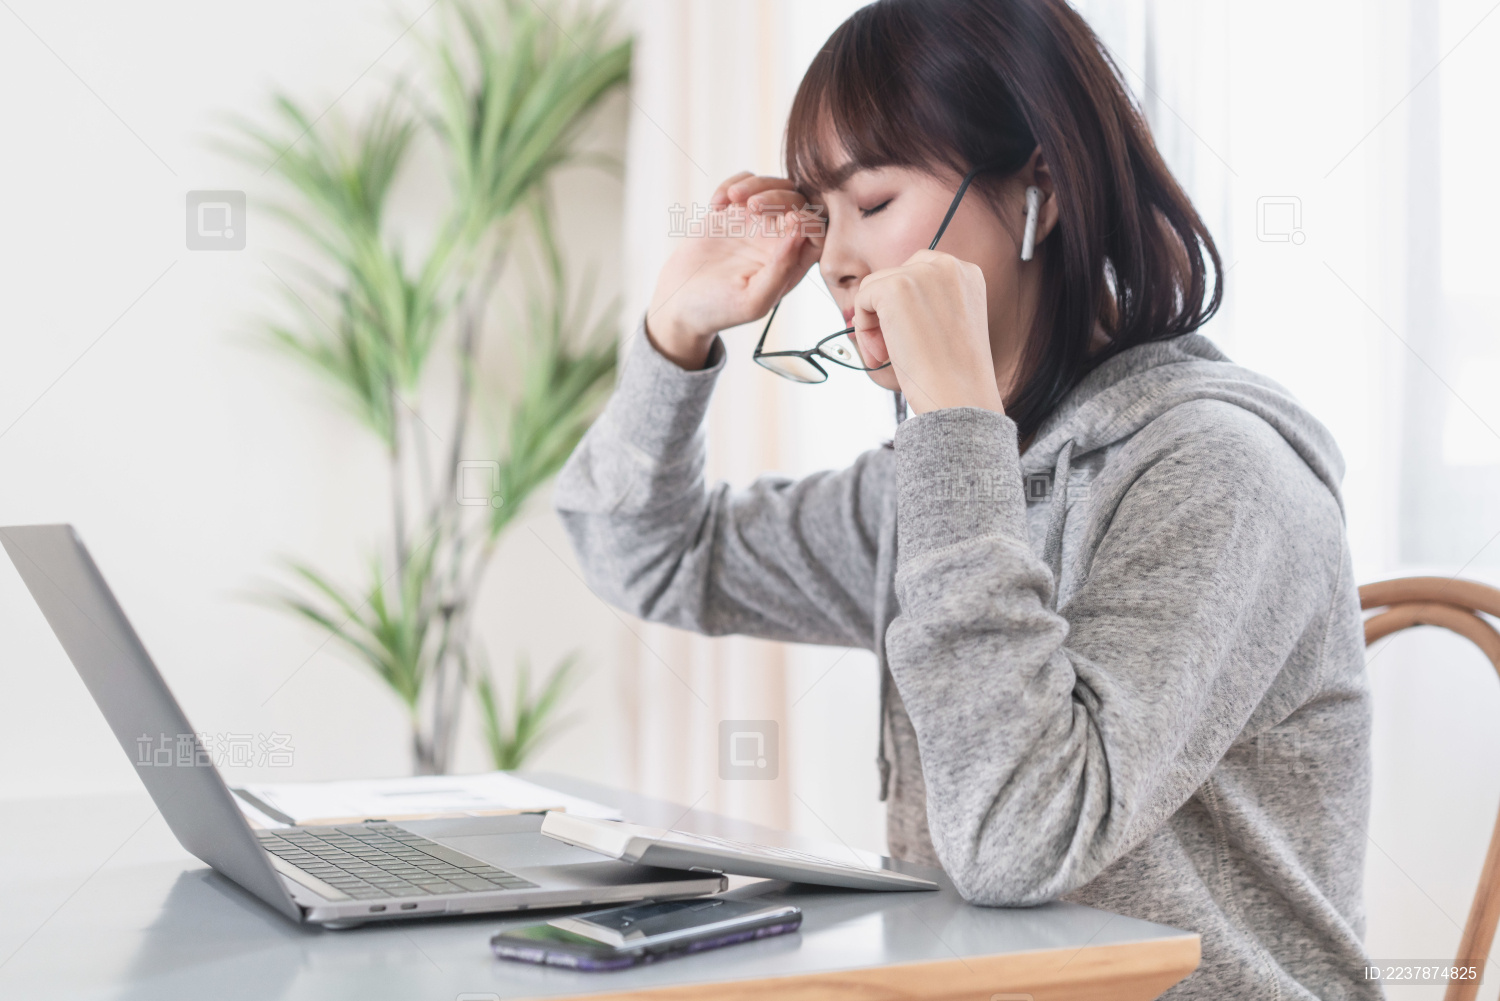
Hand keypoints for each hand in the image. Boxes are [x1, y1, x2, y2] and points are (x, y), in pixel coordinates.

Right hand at [646, 171, 821, 368]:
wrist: (680, 304)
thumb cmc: (719, 310)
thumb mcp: (753, 301)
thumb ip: (781, 271)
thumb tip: (799, 233)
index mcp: (792, 263)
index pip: (818, 232)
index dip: (810, 221)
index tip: (789, 220)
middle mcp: (779, 240)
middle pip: (799, 201)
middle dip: (780, 196)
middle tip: (752, 207)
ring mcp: (756, 223)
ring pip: (774, 185)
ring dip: (757, 184)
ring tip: (732, 199)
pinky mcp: (732, 211)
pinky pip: (744, 182)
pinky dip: (732, 184)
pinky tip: (715, 205)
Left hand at [853, 250, 1004, 414]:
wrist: (959, 395)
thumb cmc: (955, 373)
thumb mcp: (948, 325)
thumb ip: (925, 304)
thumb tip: (877, 303)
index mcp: (966, 273)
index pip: (918, 273)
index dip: (904, 307)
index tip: (910, 338)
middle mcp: (947, 265)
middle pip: (894, 276)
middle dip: (885, 312)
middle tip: (889, 350)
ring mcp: (921, 273)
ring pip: (874, 287)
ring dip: (872, 325)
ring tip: (884, 356)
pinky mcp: (895, 286)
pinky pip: (862, 298)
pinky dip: (863, 329)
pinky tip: (881, 354)